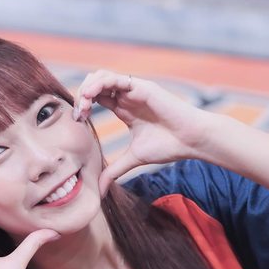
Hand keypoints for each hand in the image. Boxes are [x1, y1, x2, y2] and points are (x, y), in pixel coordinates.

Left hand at [74, 70, 209, 194]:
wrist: (190, 140)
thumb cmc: (168, 146)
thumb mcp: (133, 159)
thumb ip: (114, 171)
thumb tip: (98, 192)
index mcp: (124, 110)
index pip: (96, 99)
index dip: (83, 107)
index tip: (77, 122)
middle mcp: (127, 97)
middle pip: (95, 85)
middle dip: (81, 96)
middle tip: (78, 114)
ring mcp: (133, 90)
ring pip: (101, 76)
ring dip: (88, 88)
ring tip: (83, 104)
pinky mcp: (141, 86)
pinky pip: (114, 78)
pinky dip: (99, 84)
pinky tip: (90, 96)